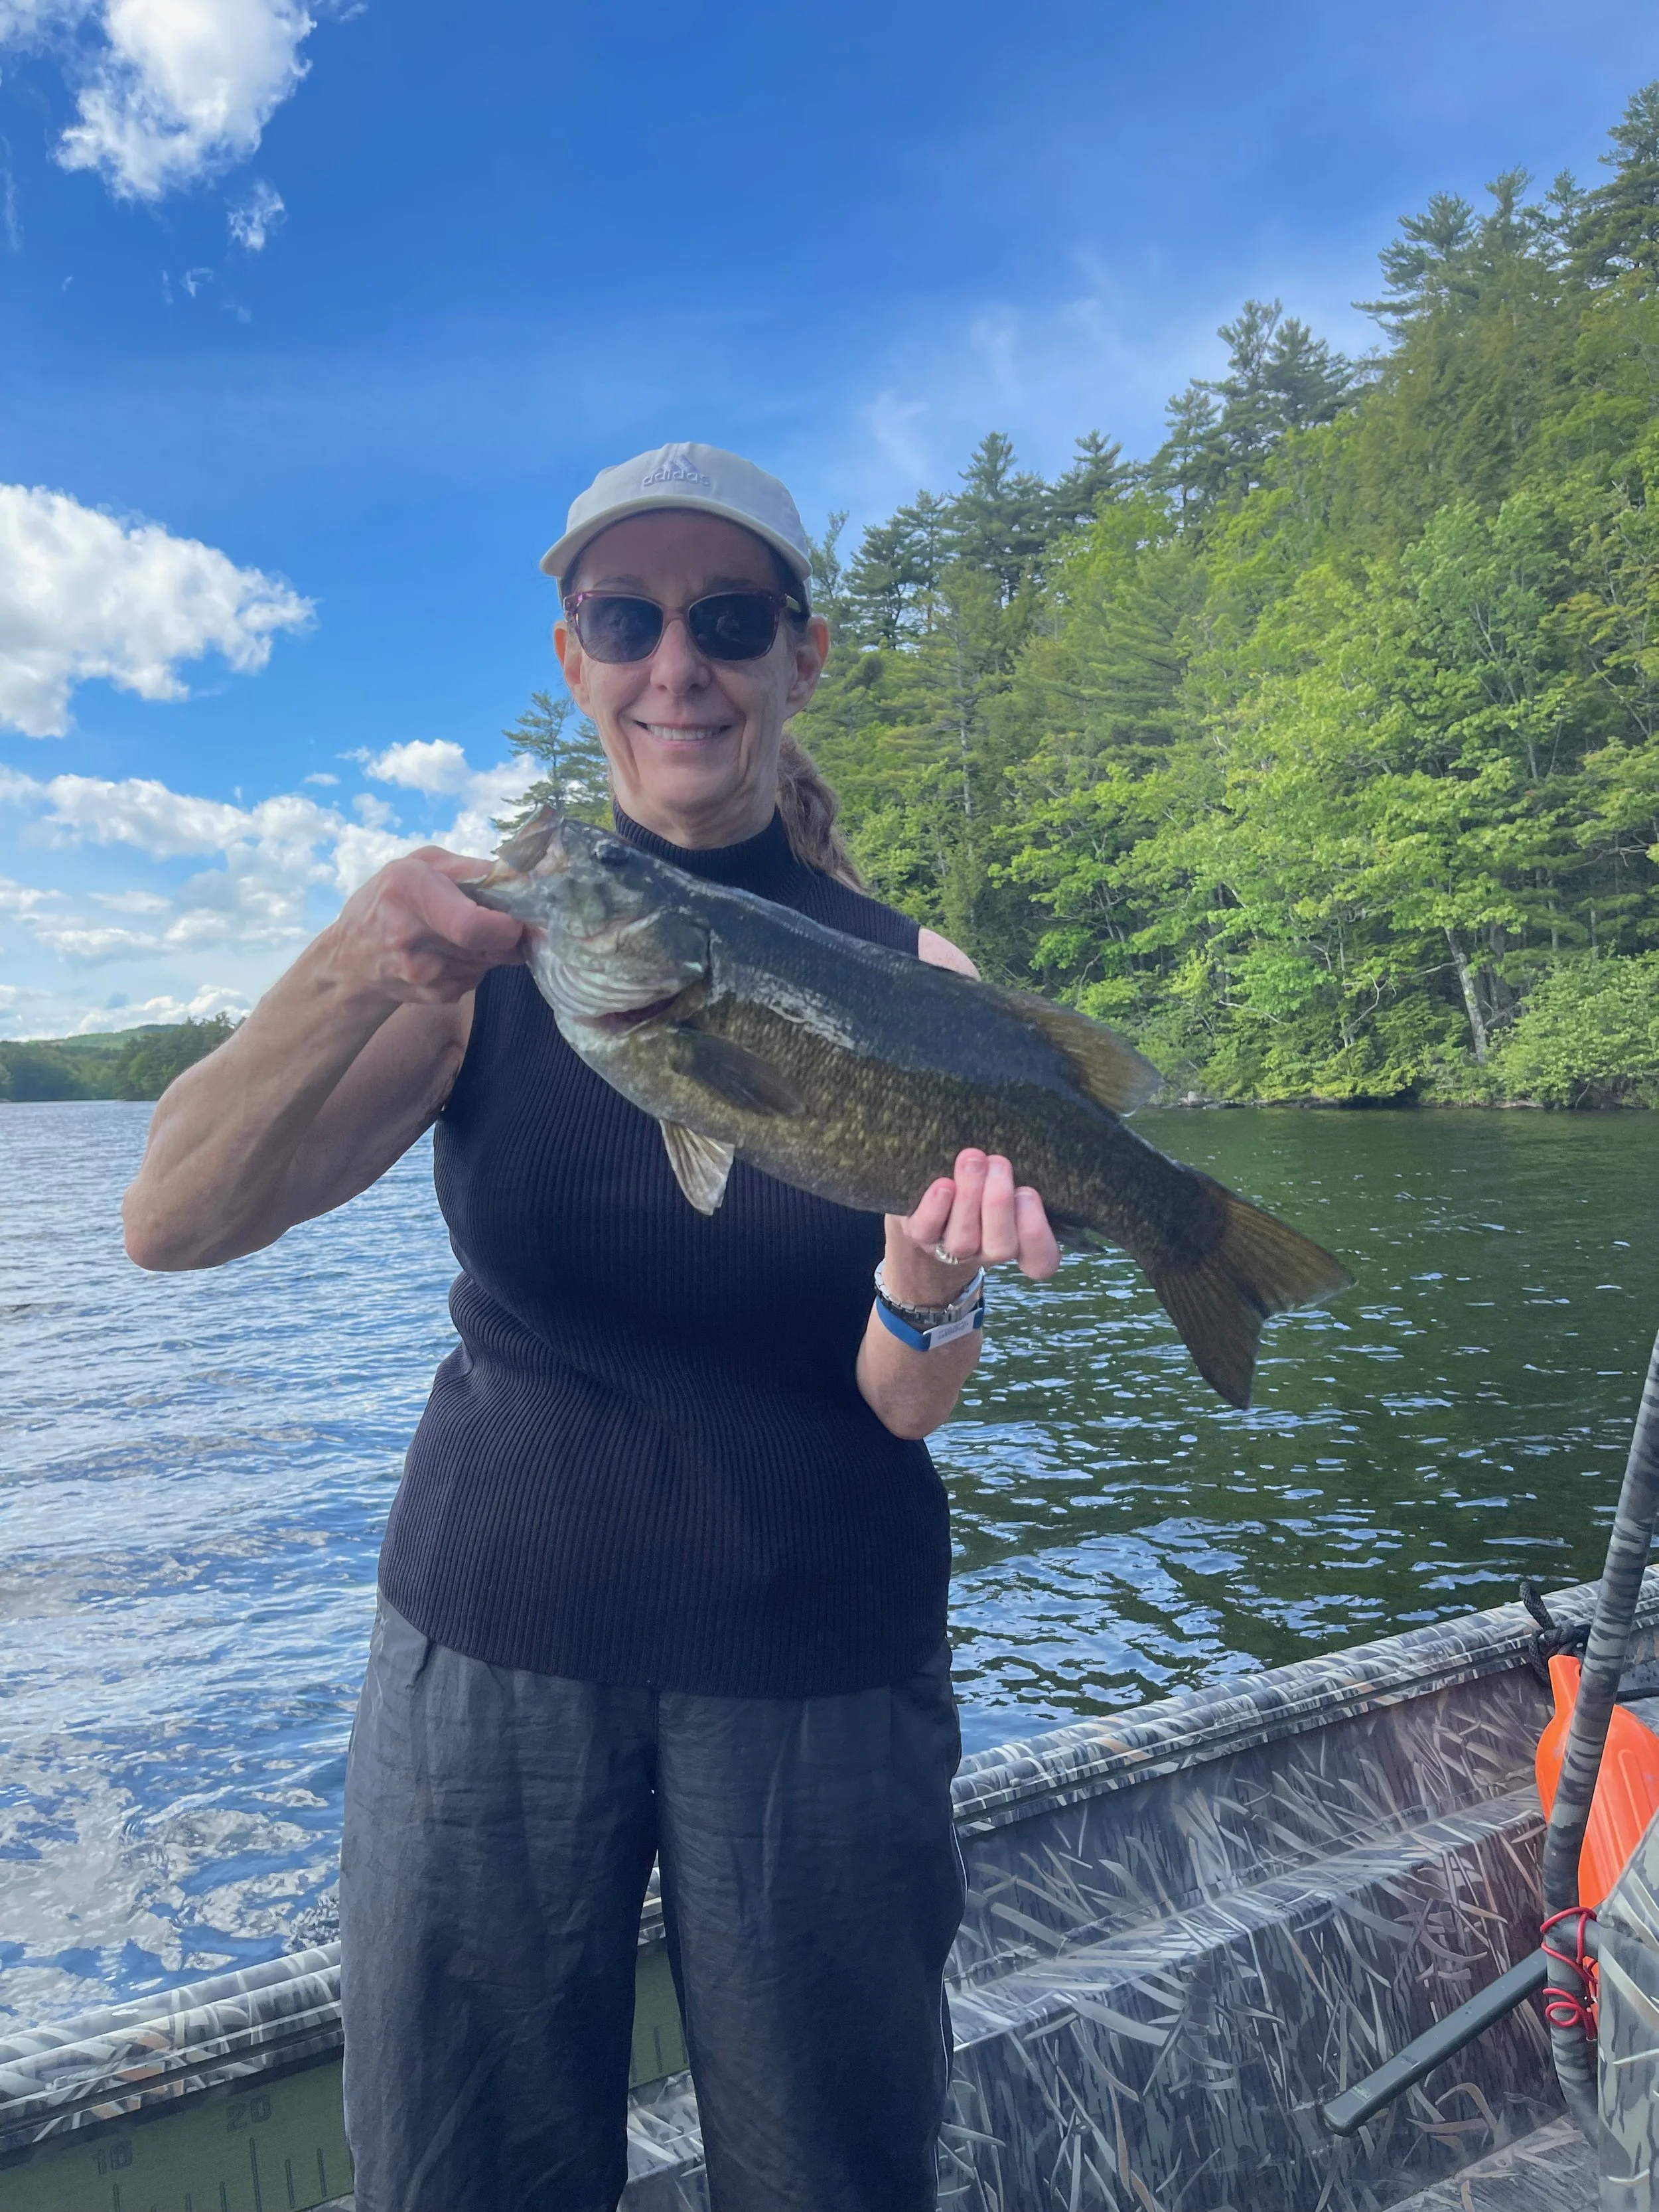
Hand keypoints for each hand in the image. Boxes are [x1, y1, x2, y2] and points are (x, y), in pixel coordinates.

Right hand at [321, 847, 525, 1007]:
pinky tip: (452, 951)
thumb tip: (520, 880)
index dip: (506, 925)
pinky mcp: (439, 996)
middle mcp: (413, 937)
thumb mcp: (419, 864)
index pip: (471, 924)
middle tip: (503, 915)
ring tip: (463, 929)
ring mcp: (426, 974)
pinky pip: (480, 974)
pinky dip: (478, 961)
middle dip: (509, 930)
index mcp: (408, 891)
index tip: (516, 916)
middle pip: (491, 943)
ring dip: (492, 944)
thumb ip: (470, 868)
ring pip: (491, 958)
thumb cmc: (387, 900)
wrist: (350, 962)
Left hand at [883, 1148, 1060, 1304]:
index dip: (1038, 1234)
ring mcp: (951, 1248)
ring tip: (972, 1160)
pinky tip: (943, 1185)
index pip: (1041, 1259)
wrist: (928, 1203)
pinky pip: (928, 1230)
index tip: (1029, 1193)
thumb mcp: (1000, 1177)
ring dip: (969, 1198)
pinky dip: (936, 1208)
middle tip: (999, 1163)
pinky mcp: (921, 1236)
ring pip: (964, 1239)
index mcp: (1017, 1238)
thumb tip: (1009, 1154)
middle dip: (1000, 1203)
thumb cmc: (978, 1183)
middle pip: (1002, 1245)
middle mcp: (986, 1250)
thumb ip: (1011, 1173)